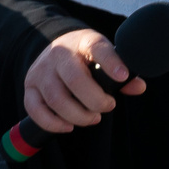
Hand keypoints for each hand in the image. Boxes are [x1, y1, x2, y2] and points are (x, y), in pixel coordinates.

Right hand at [21, 28, 142, 133]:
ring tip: (93, 118)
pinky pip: (36, 110)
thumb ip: (122, 72)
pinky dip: (52, 123)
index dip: (111, 62)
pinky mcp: (29, 87)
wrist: (57, 47)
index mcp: (84, 42)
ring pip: (56, 99)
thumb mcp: (105, 56)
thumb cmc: (87, 57)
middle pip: (75, 80)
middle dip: (96, 100)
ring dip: (78, 115)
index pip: (98, 48)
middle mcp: (59, 54)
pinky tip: (68, 126)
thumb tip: (138, 87)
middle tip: (108, 106)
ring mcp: (41, 71)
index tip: (123, 76)